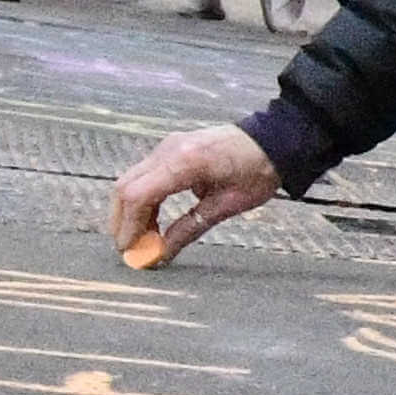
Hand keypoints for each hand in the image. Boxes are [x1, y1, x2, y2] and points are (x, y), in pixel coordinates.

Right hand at [106, 118, 283, 268]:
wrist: (273, 140)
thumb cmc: (258, 172)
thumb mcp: (228, 206)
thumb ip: (190, 228)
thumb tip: (161, 254)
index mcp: (185, 162)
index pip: (137, 195)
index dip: (128, 226)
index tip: (130, 251)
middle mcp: (169, 149)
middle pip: (125, 187)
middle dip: (122, 222)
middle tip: (132, 250)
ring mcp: (167, 146)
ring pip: (130, 181)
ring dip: (131, 212)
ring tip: (145, 240)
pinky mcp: (169, 149)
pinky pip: (143, 176)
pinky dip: (141, 200)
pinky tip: (154, 222)